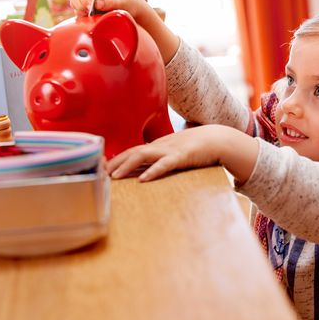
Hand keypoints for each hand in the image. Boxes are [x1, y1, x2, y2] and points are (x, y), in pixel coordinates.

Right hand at [68, 0, 178, 62]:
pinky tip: (88, 17)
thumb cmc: (132, 4)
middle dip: (80, 3)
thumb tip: (96, 4)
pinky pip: (76, 6)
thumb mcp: (125, 2)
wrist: (134, 11)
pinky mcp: (87, 3)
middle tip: (89, 13)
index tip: (89, 8)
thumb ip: (111, 2)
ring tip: (90, 15)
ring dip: (78, 8)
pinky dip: (79, 12)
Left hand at [107, 125, 258, 182]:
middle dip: (115, 162)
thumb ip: (162, 159)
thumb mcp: (176, 152)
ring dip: (127, 166)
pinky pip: (165, 164)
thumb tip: (146, 170)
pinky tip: (144, 180)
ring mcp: (171, 150)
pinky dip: (153, 171)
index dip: (116, 158)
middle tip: (100, 174)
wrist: (218, 139)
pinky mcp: (182, 156)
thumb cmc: (198, 148)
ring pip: (143, 155)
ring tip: (115, 176)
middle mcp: (161, 146)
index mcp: (158, 145)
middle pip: (132, 151)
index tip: (102, 168)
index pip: (132, 150)